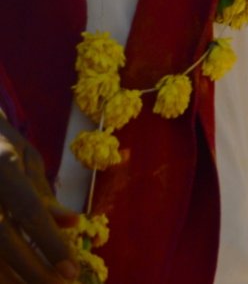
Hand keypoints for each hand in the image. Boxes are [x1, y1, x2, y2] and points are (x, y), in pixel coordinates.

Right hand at [0, 116, 78, 282]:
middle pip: (3, 241)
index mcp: (4, 167)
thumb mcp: (26, 158)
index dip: (50, 244)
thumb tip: (72, 222)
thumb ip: (44, 193)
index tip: (71, 271)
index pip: (30, 212)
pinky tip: (10, 282)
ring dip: (10, 279)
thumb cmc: (0, 145)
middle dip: (32, 270)